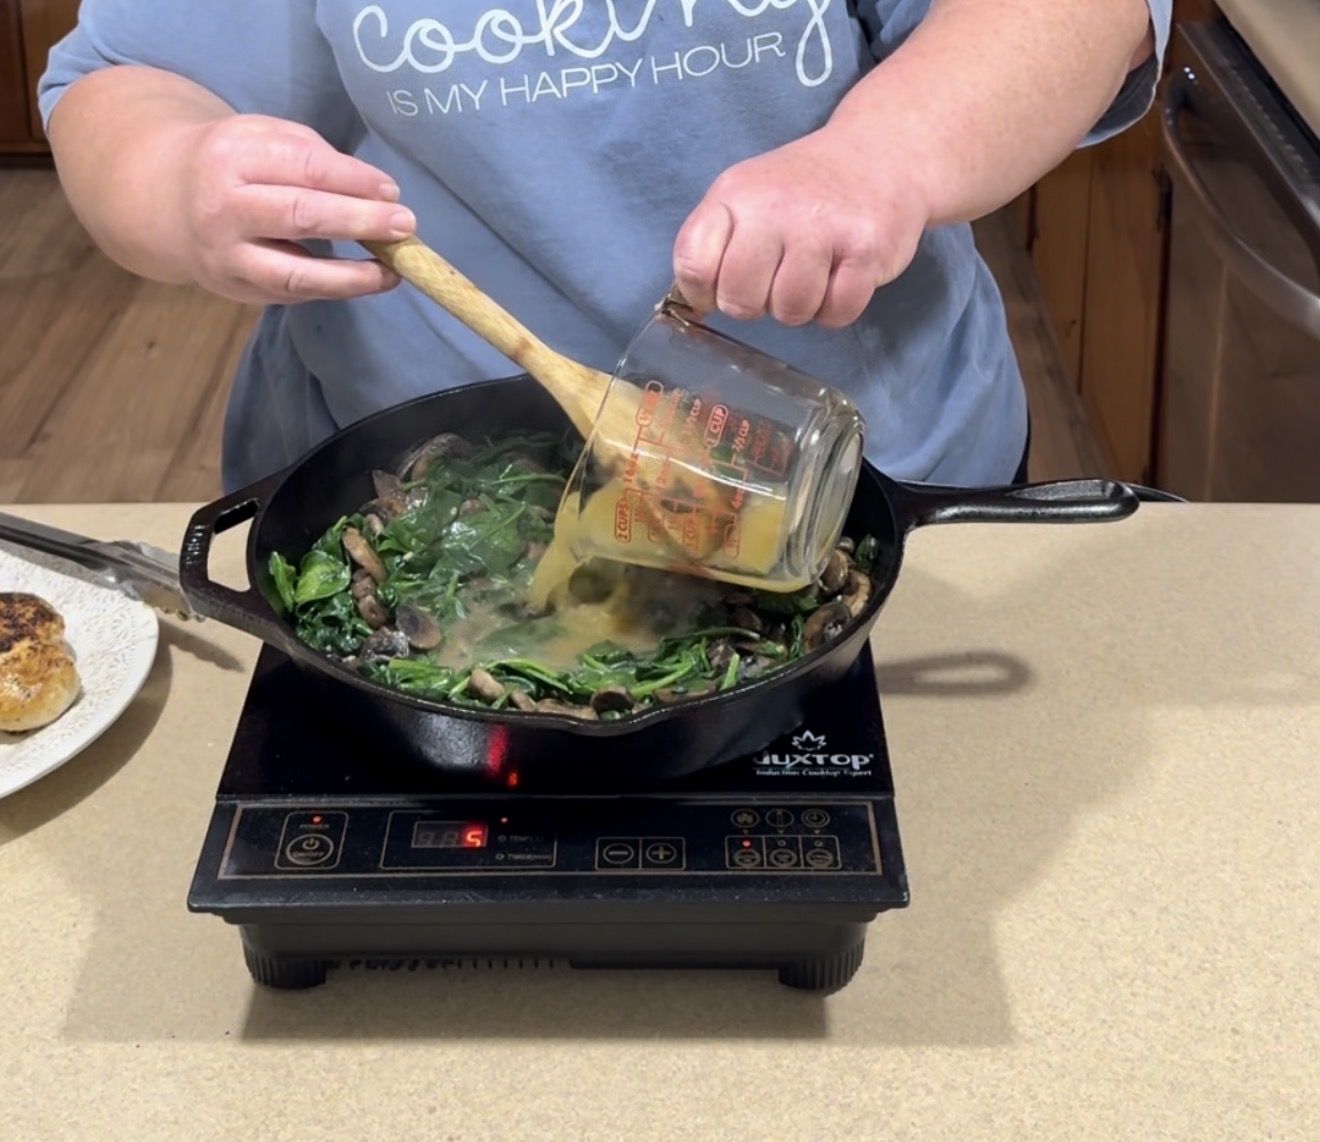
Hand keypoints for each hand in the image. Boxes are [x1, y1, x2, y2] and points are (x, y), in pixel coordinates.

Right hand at [176, 114, 413, 303]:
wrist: (164, 199)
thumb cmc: (233, 163)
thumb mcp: (263, 137)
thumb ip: (314, 157)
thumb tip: (376, 194)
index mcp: (232, 155)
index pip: (304, 167)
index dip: (354, 181)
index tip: (392, 191)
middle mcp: (223, 207)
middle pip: (301, 215)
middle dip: (360, 221)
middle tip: (404, 226)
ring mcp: (226, 255)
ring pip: (295, 273)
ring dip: (351, 276)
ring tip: (391, 272)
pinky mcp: (235, 288)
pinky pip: (291, 292)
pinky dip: (333, 288)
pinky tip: (364, 280)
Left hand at [672, 124, 930, 328]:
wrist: (883, 149)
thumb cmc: (805, 187)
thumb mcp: (748, 197)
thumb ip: (716, 247)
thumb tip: (693, 310)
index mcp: (734, 194)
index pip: (693, 264)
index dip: (704, 292)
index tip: (723, 286)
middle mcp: (775, 207)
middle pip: (740, 299)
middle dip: (755, 305)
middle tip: (775, 280)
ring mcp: (823, 227)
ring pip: (790, 310)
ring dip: (801, 307)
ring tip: (813, 275)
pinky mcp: (867, 249)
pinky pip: (837, 312)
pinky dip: (837, 309)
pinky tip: (842, 278)